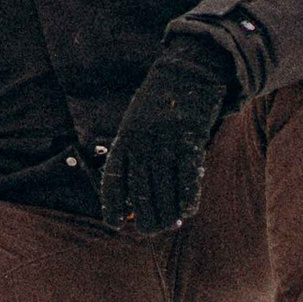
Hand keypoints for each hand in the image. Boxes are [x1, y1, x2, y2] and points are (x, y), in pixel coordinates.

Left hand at [100, 30, 237, 236]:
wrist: (186, 70)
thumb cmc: (160, 103)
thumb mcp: (138, 123)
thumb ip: (138, 155)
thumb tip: (140, 195)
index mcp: (125, 139)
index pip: (114, 180)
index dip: (112, 205)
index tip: (115, 224)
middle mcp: (142, 142)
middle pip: (141, 190)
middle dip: (144, 215)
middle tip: (149, 230)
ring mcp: (166, 141)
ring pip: (164, 187)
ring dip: (166, 212)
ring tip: (168, 226)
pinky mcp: (189, 138)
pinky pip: (187, 176)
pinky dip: (187, 196)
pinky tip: (187, 211)